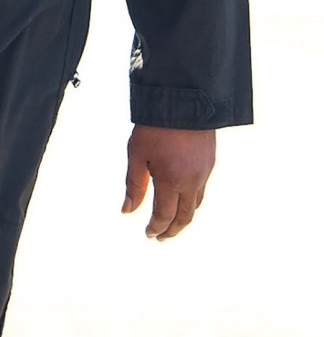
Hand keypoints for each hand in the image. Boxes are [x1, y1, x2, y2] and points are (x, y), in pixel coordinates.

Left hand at [122, 125, 215, 240]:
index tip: (148, 234)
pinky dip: (192, 201)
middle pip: (185, 217)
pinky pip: (202, 190)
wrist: (184, 99)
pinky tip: (182, 200)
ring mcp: (204, 172)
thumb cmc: (155, 127)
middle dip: (172, 230)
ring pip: (196, 205)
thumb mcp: (137, 155)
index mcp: (171, 181)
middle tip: (161, 237)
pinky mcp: (210, 162)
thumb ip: (134, 186)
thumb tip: (127, 211)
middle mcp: (191, 181)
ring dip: (184, 218)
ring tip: (172, 223)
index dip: (156, 228)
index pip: (164, 215)